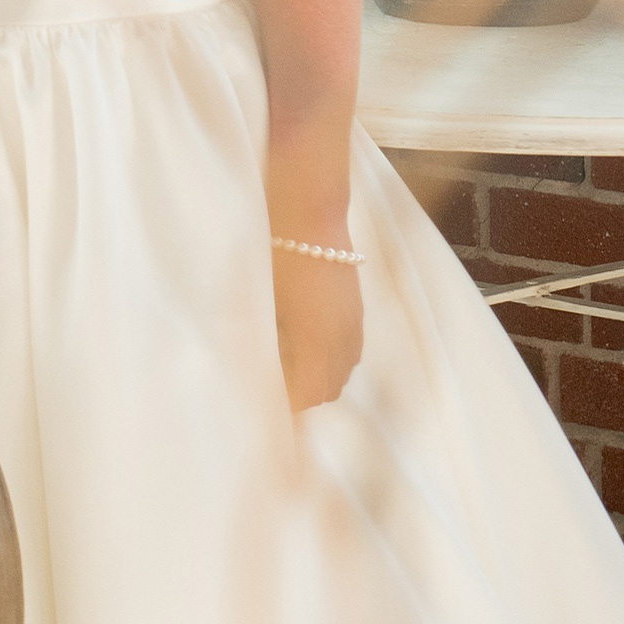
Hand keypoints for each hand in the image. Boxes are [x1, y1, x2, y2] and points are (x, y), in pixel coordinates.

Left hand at [270, 248, 363, 410]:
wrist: (311, 219)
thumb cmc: (277, 260)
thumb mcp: (267, 307)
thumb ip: (270, 347)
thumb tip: (266, 372)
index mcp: (316, 344)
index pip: (307, 395)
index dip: (287, 404)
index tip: (268, 401)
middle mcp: (341, 343)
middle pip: (328, 390)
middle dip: (304, 395)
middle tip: (277, 384)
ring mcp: (353, 328)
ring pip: (342, 372)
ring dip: (320, 378)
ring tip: (292, 365)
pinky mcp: (358, 314)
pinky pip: (350, 353)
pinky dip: (333, 360)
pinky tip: (311, 343)